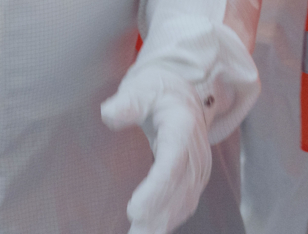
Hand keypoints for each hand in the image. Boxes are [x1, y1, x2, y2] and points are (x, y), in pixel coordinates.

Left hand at [101, 69, 211, 233]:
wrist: (185, 94)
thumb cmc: (158, 91)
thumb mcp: (142, 88)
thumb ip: (127, 102)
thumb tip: (109, 115)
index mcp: (183, 129)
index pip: (171, 165)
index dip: (155, 190)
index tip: (134, 210)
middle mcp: (196, 153)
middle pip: (178, 191)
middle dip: (156, 215)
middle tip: (135, 233)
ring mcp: (198, 168)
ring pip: (182, 202)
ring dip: (162, 223)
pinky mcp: (193, 178)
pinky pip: (183, 203)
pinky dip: (168, 219)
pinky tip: (152, 230)